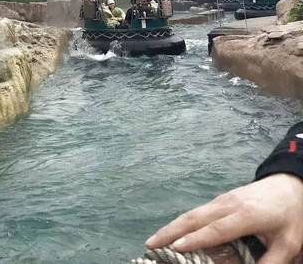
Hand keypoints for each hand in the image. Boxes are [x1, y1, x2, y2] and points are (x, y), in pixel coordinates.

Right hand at [145, 174, 302, 263]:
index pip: (217, 229)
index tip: (176, 248)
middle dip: (171, 231)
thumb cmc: (290, 215)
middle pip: (195, 218)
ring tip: (154, 240)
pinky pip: (197, 211)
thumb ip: (270, 262)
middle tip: (150, 245)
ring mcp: (222, 199)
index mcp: (246, 215)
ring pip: (192, 213)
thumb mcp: (289, 243)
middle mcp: (229, 204)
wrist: (290, 184)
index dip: (197, 239)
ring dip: (171, 226)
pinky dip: (181, 222)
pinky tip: (173, 231)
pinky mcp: (221, 199)